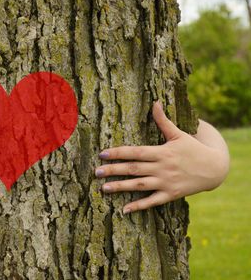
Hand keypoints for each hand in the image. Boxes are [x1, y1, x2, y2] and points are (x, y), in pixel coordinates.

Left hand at [95, 101, 229, 213]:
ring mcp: (166, 182)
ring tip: (103, 188)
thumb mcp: (179, 134)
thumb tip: (155, 102)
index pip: (136, 152)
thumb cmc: (193, 148)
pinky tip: (124, 209)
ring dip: (121, 187)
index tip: (102, 154)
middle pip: (134, 169)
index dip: (118, 153)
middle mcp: (162, 168)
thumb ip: (163, 121)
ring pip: (139, 185)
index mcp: (162, 152)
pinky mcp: (171, 195)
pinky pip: (152, 201)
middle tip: (96, 172)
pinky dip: (139, 206)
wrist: (215, 168)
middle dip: (114, 170)